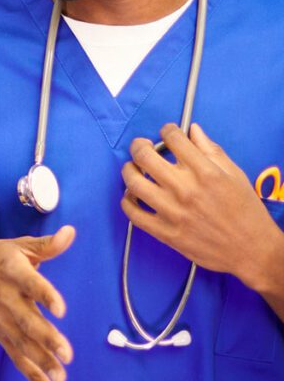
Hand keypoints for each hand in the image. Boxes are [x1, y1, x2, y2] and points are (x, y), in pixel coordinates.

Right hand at [0, 226, 75, 380]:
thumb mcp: (17, 246)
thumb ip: (46, 245)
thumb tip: (71, 232)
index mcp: (11, 271)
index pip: (29, 283)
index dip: (44, 295)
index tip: (60, 309)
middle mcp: (5, 298)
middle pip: (26, 320)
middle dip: (45, 338)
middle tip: (67, 353)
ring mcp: (1, 319)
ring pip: (21, 342)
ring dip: (41, 360)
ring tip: (61, 376)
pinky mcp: (1, 334)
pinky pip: (15, 355)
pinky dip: (30, 373)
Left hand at [121, 123, 281, 289]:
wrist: (252, 250)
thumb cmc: (246, 211)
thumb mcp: (235, 175)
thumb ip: (211, 150)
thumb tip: (192, 130)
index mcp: (206, 173)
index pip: (173, 139)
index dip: (167, 130)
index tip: (166, 133)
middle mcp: (186, 190)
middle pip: (145, 157)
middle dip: (139, 145)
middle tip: (142, 146)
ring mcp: (173, 212)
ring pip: (134, 183)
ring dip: (129, 170)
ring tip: (133, 168)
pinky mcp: (166, 233)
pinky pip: (133, 214)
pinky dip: (127, 201)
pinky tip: (132, 195)